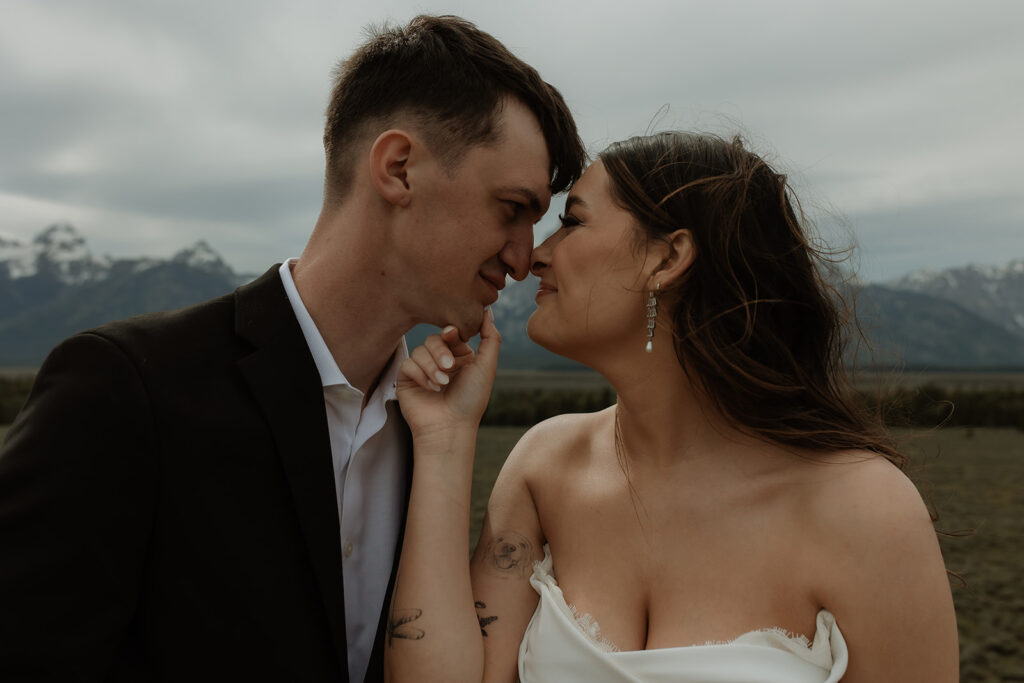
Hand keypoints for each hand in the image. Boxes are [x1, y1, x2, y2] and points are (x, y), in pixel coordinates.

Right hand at [397, 309, 500, 439]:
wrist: (451, 428)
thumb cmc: (471, 400)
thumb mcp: (486, 366)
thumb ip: (490, 338)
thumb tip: (488, 311)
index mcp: (459, 356)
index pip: (451, 333)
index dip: (451, 332)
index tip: (453, 334)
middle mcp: (440, 361)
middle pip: (433, 339)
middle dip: (441, 351)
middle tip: (450, 367)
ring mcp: (422, 369)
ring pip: (420, 350)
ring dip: (432, 366)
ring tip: (442, 383)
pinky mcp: (407, 379)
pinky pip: (408, 364)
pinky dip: (421, 375)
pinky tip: (432, 389)